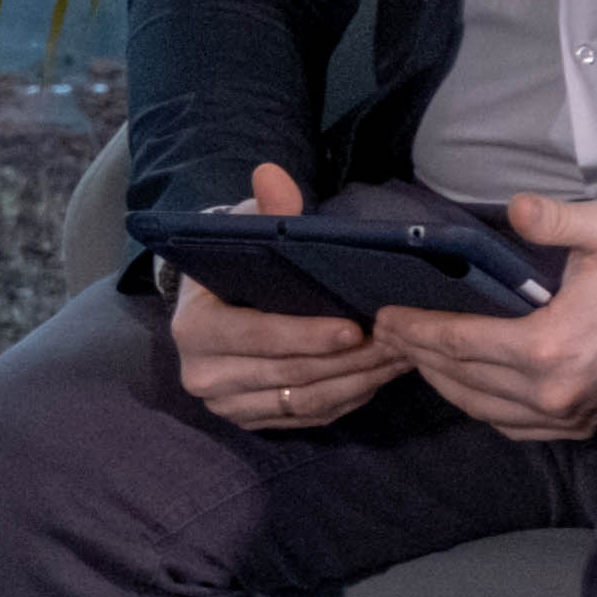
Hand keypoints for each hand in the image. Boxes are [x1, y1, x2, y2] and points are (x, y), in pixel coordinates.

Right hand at [170, 162, 407, 434]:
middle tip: (398, 341)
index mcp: (195, 329)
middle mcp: (203, 375)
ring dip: (358, 381)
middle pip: (288, 374)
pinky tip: (380, 376)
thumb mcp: (246, 230)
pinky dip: (349, 398)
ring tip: (400, 356)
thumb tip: (272, 174)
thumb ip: (266, 209)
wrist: (211, 306)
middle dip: (348, 360)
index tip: (356, 327)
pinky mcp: (252, 422)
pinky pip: (310, 417)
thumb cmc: (235, 264)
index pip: (256, 337)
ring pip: (305, 401)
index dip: (307, 335)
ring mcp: (227, 405)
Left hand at [385, 191, 596, 442]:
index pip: (459, 343)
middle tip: (386, 335)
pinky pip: (511, 426)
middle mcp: (551, 392)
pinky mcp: (579, 425)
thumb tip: (517, 209)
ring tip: (415, 356)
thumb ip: (557, 219)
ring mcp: (566, 415)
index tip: (383, 319)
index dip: (416, 332)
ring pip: (480, 407)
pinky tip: (463, 385)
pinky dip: (479, 406)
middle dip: (418, 355)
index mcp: (549, 347)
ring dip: (442, 383)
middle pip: (461, 378)